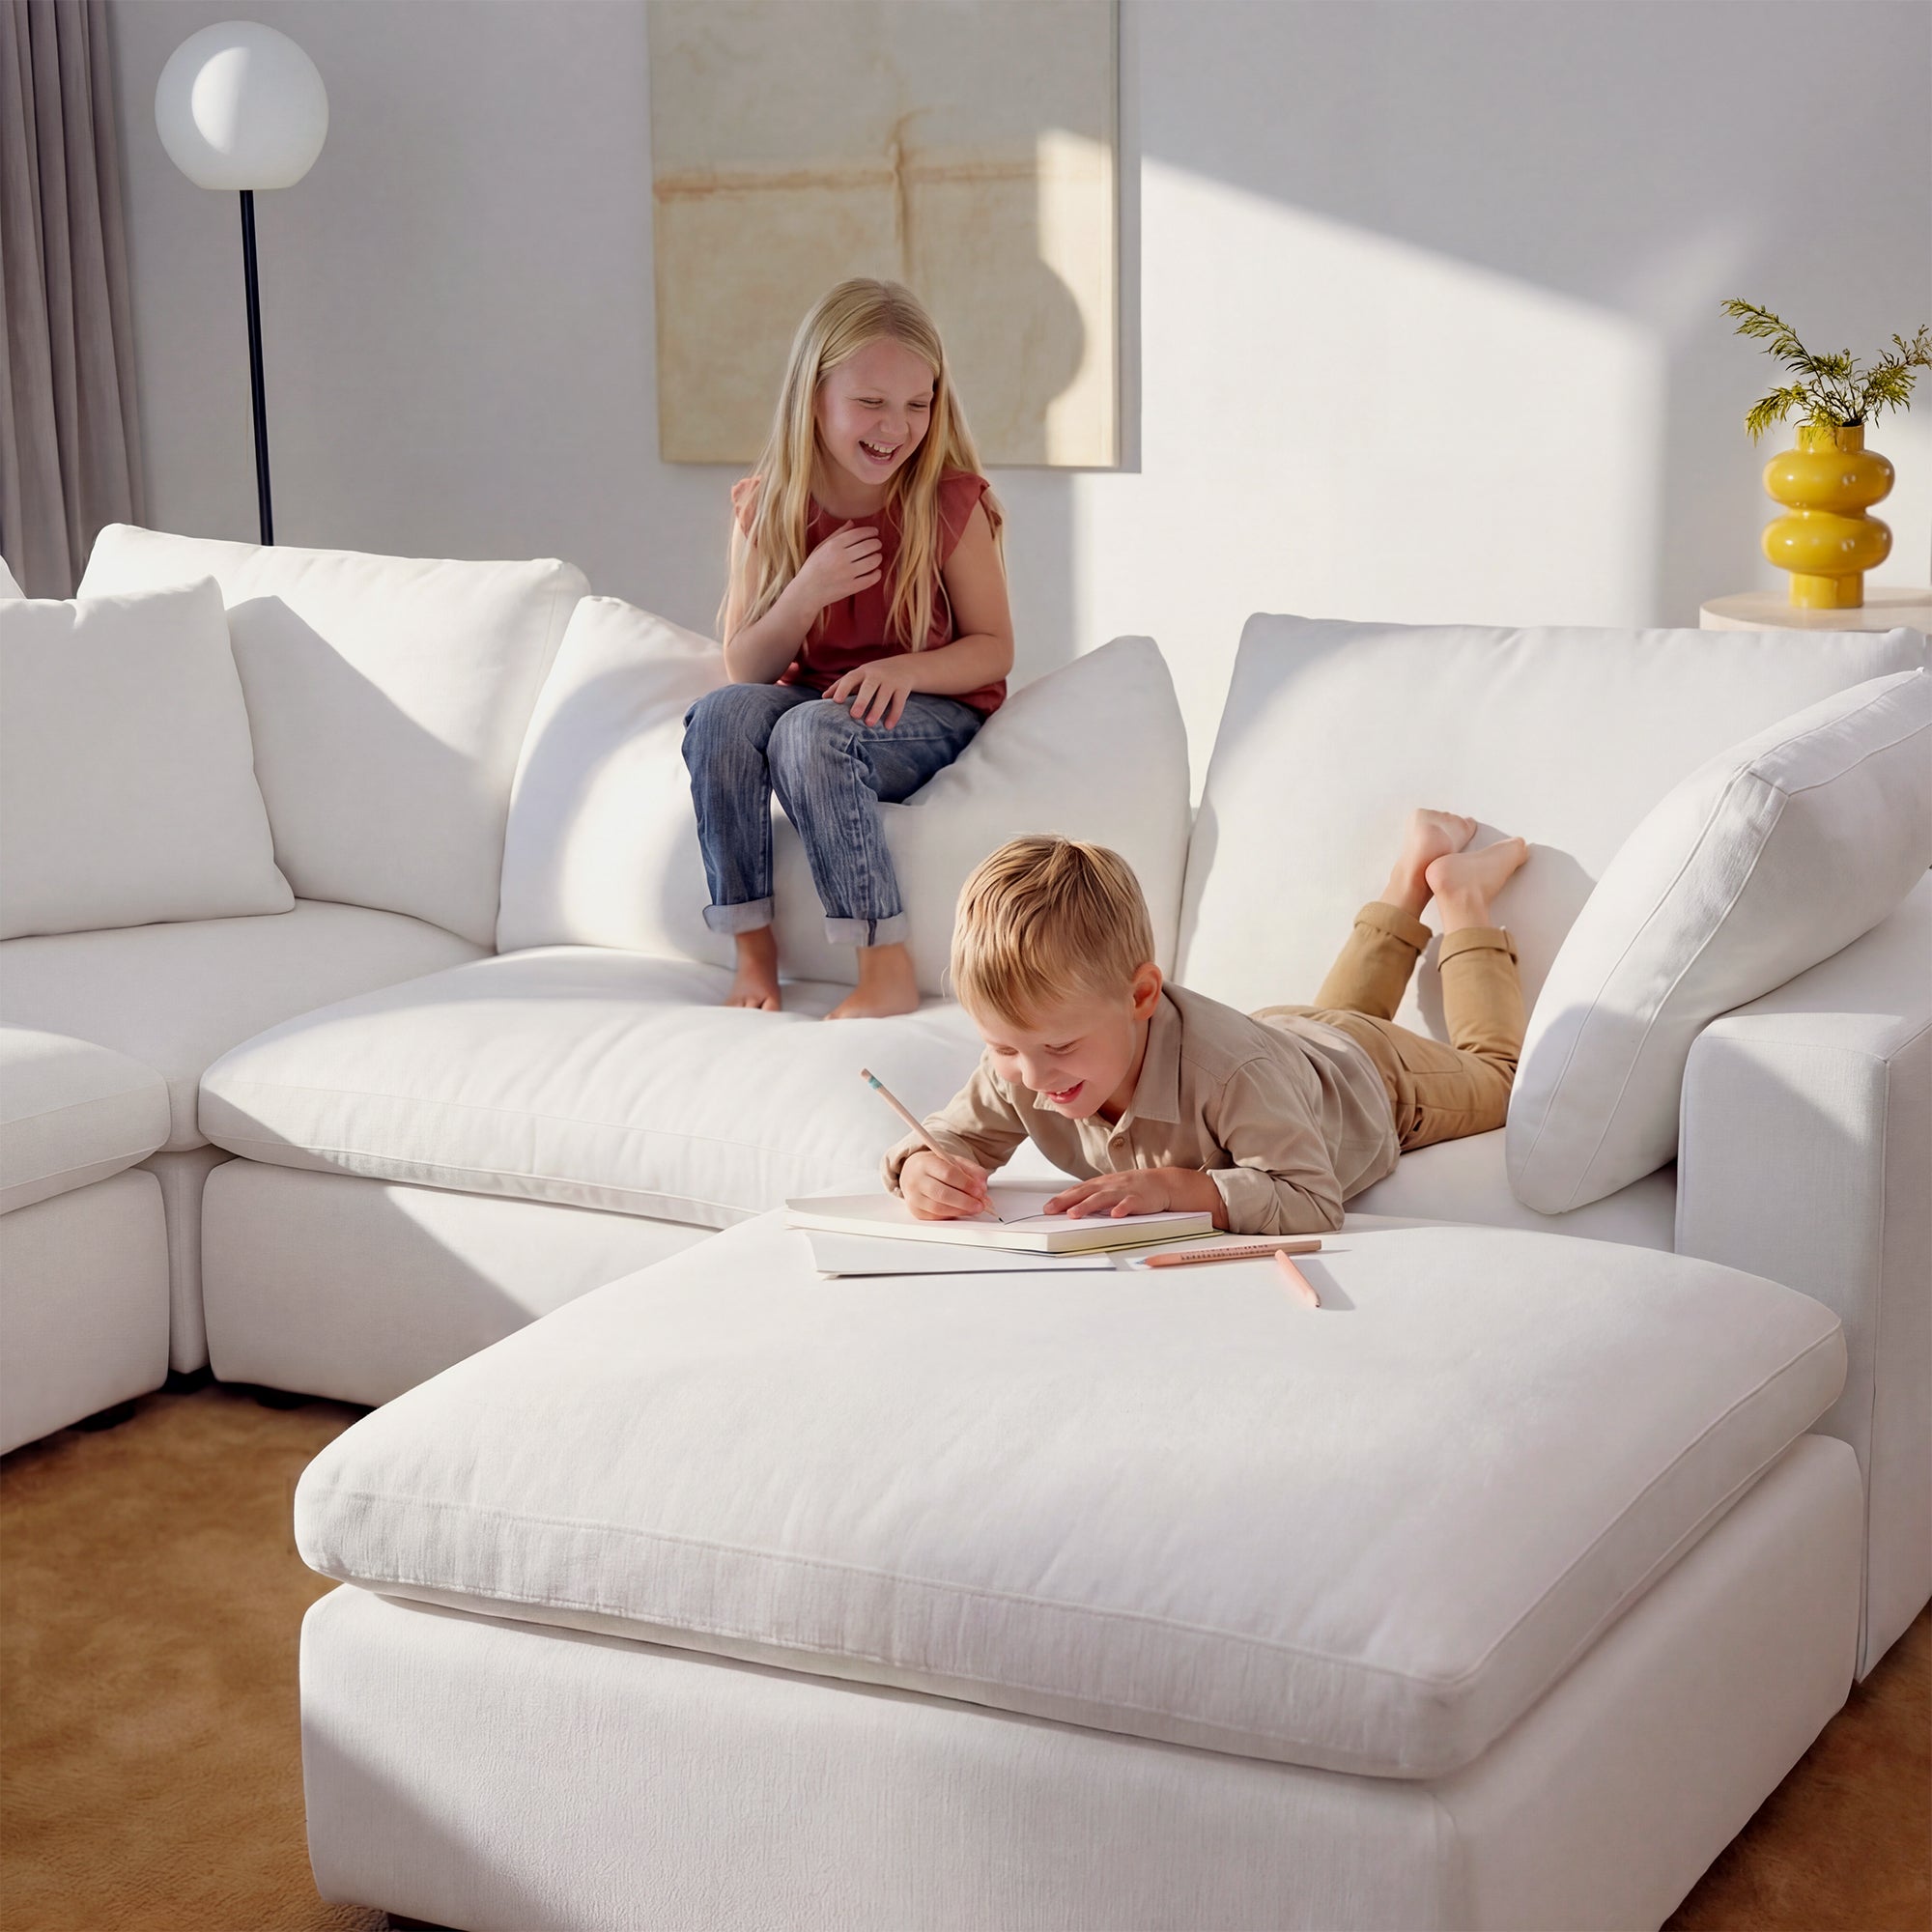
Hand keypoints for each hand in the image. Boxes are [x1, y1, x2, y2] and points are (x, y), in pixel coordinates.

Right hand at [793, 521, 882, 613]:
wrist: (807, 591)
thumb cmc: (813, 567)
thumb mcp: (821, 547)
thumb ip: (838, 534)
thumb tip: (852, 523)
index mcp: (834, 546)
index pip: (858, 534)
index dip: (870, 531)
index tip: (875, 532)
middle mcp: (841, 558)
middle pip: (869, 546)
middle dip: (876, 543)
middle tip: (877, 544)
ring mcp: (847, 574)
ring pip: (873, 561)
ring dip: (878, 557)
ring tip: (876, 557)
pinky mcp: (851, 587)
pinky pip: (871, 578)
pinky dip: (877, 574)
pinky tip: (875, 571)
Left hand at [825, 653, 921, 727]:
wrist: (905, 666)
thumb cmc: (874, 675)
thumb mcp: (859, 676)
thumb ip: (841, 685)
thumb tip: (823, 698)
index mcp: (862, 671)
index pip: (850, 678)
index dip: (842, 689)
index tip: (835, 701)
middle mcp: (877, 674)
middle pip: (869, 687)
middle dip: (862, 700)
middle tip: (854, 715)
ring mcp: (891, 681)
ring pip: (884, 695)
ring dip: (877, 710)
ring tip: (869, 724)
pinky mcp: (903, 688)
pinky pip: (899, 702)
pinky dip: (894, 715)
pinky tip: (888, 726)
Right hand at [900, 1149, 992, 1220]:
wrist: (914, 1173)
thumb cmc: (935, 1167)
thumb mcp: (954, 1161)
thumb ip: (971, 1170)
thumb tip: (982, 1184)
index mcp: (925, 1163)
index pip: (948, 1174)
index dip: (966, 1184)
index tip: (980, 1190)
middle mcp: (916, 1180)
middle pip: (942, 1194)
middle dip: (965, 1201)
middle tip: (980, 1204)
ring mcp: (914, 1197)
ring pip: (938, 1208)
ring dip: (961, 1210)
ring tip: (974, 1208)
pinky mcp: (916, 1211)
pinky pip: (936, 1217)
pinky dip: (952, 1215)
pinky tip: (962, 1211)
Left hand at [1045, 1169, 1177, 1218]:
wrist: (1163, 1183)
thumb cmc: (1134, 1187)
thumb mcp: (1111, 1188)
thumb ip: (1094, 1195)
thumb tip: (1071, 1207)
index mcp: (1102, 1184)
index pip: (1077, 1190)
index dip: (1061, 1199)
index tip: (1046, 1209)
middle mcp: (1110, 1185)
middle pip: (1085, 1192)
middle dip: (1066, 1201)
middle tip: (1050, 1211)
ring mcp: (1124, 1191)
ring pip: (1103, 1198)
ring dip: (1087, 1205)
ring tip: (1074, 1214)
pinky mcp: (1139, 1199)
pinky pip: (1129, 1203)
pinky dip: (1122, 1208)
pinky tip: (1114, 1215)